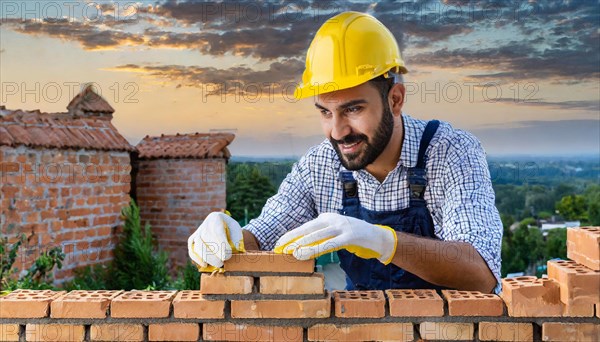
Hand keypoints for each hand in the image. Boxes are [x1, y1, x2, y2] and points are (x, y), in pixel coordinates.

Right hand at [188, 212, 244, 268]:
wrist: (222, 225)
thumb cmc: (230, 229)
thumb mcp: (236, 229)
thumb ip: (236, 237)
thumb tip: (235, 248)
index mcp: (215, 218)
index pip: (217, 233)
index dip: (222, 246)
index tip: (228, 255)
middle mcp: (204, 225)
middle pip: (206, 241)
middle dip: (214, 254)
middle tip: (222, 262)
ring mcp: (197, 233)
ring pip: (198, 246)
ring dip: (207, 258)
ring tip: (217, 263)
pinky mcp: (192, 240)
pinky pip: (192, 250)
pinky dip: (197, 259)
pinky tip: (205, 265)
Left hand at [274, 213, 397, 264]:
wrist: (378, 238)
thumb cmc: (354, 237)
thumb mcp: (335, 234)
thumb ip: (321, 237)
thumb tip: (301, 246)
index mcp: (327, 217)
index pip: (305, 226)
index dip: (291, 235)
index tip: (278, 244)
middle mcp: (332, 218)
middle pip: (307, 229)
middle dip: (292, 239)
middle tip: (278, 248)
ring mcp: (342, 226)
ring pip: (317, 235)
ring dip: (302, 244)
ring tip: (290, 252)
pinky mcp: (349, 237)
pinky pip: (330, 244)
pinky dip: (316, 249)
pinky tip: (307, 254)